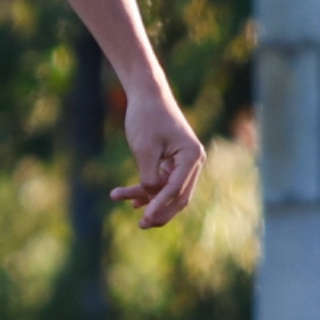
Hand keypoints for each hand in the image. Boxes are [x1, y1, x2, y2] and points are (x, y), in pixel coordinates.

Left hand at [113, 88, 204, 228]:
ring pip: (169, 191)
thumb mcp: (144, 147)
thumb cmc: (146, 117)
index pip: (176, 189)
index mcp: (192, 156)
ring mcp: (184, 162)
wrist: (147, 94)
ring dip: (149, 201)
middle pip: (179, 197)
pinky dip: (148, 191)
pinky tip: (131, 200)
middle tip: (142, 225)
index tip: (145, 218)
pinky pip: (162, 183)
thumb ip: (148, 175)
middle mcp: (193, 161)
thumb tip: (150, 195)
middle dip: (160, 212)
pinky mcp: (173, 161)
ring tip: (125, 204)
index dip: (160, 205)